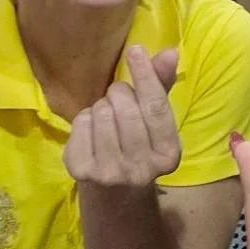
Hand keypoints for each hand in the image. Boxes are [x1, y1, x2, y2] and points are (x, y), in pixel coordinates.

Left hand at [63, 45, 182, 187]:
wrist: (115, 198)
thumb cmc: (140, 149)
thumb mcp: (157, 125)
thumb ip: (162, 87)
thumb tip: (170, 52)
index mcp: (169, 154)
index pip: (156, 107)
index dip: (145, 75)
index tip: (135, 50)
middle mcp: (142, 167)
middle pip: (125, 107)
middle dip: (119, 93)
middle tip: (118, 99)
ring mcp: (110, 172)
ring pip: (100, 113)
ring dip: (101, 107)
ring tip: (107, 119)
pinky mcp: (81, 171)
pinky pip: (80, 124)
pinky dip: (84, 120)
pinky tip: (92, 133)